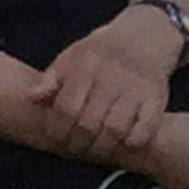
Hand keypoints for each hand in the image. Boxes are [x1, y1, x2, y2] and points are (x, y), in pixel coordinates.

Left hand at [25, 10, 188, 158]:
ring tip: (95, 152)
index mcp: (86, 64)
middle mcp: (111, 76)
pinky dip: (131, 143)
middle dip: (78, 142)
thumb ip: (52, 78)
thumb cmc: (100, 52)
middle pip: (90, 122)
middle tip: (74, 150)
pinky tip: (122, 145)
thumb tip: (32, 99)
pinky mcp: (157, 100)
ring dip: (103, 147)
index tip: (55, 138)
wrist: (143, 37)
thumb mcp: (72, 56)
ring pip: (115, 130)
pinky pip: (144, 131)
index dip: (58, 127)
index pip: (67, 105)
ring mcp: (136, 89)